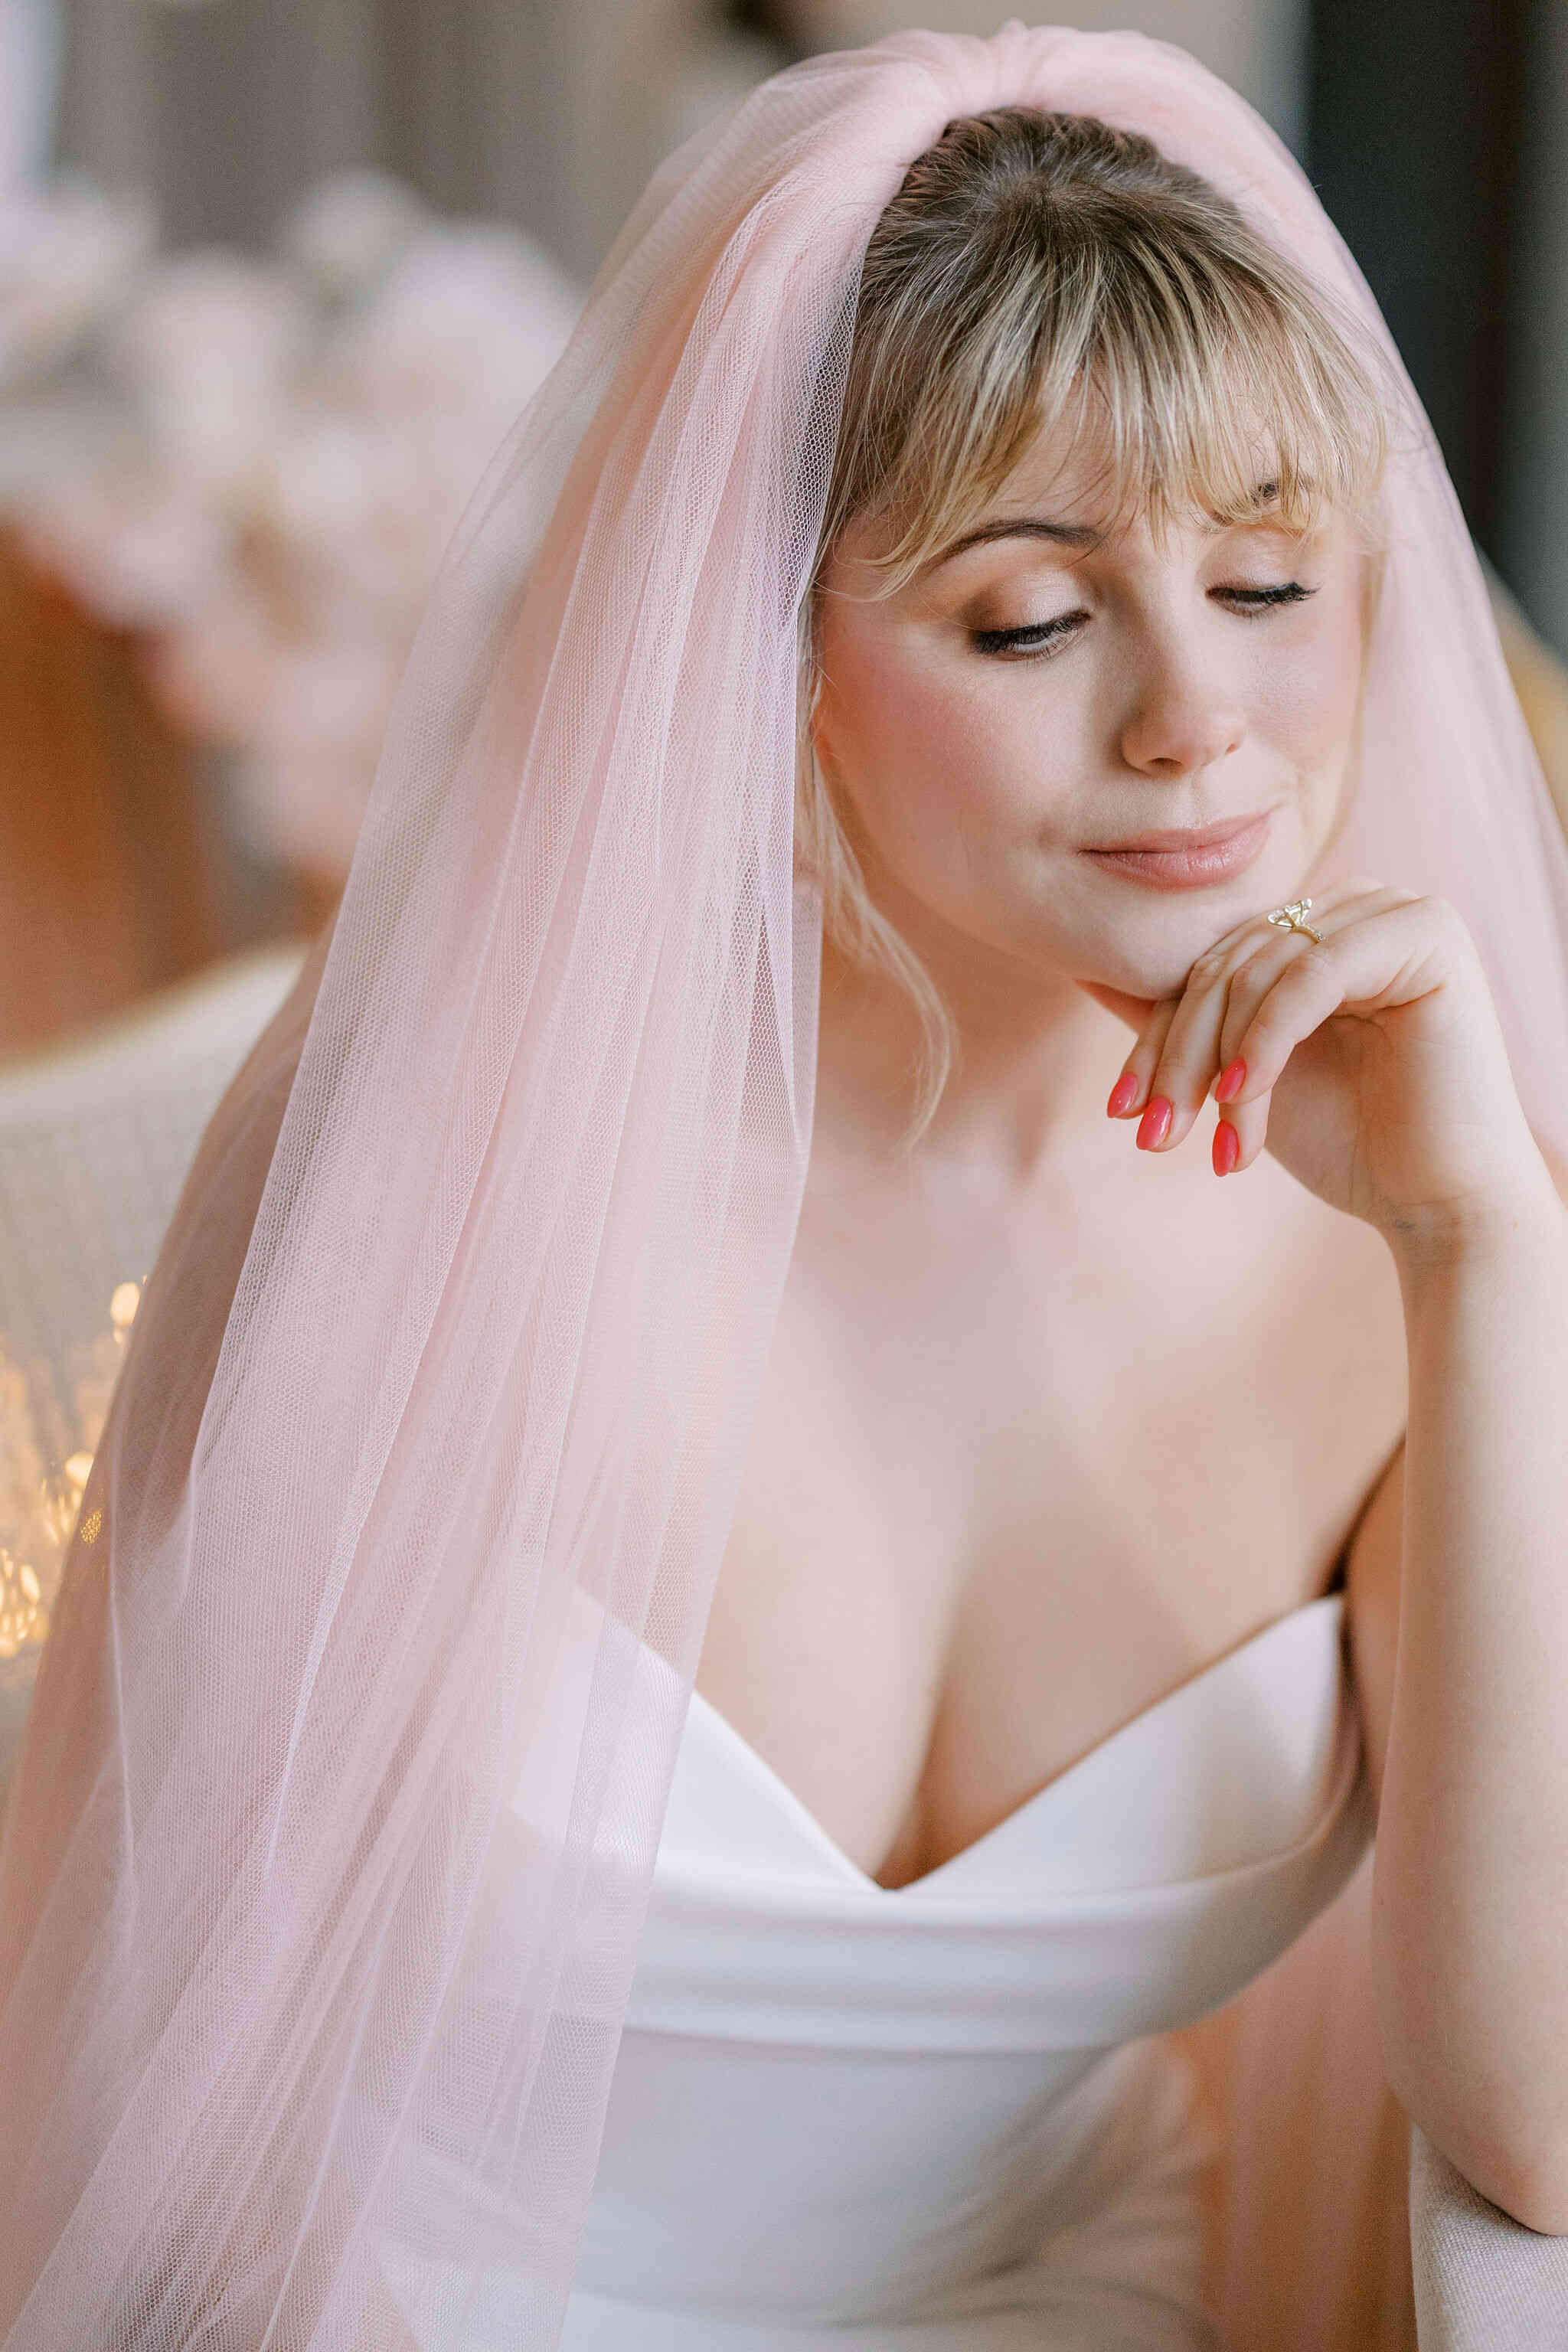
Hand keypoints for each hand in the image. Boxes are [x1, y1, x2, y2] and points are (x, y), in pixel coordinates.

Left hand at [1080, 880, 1556, 1255]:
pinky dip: (1265, 1042)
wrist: (1437, 1202)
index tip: (1121, 1111)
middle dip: (1180, 1054)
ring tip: (1210, 1138)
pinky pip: (1311, 977)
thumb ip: (1179, 1019)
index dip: (1160, 1035)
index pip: (1213, 963)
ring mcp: (1398, 911)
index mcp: (1321, 926)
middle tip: (1155, 1132)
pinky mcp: (1426, 936)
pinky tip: (1241, 1100)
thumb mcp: (1238, 1073)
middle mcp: (1362, 904)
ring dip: (1221, 1062)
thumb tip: (1087, 970)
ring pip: (1263, 968)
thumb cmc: (1347, 1141)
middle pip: (1230, 962)